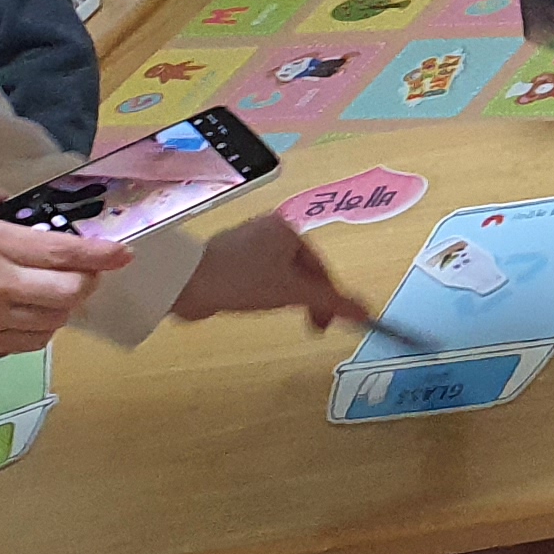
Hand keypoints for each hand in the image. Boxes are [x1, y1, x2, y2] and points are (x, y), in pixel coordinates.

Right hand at [0, 177, 133, 356]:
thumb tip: (18, 202)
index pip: (61, 253)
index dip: (100, 255)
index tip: (125, 253)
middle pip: (68, 292)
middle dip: (87, 281)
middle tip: (85, 271)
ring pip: (55, 321)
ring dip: (66, 306)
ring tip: (59, 291)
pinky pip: (31, 342)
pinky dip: (44, 329)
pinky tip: (37, 314)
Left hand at [168, 212, 361, 331]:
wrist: (185, 282)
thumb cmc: (243, 280)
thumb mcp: (293, 292)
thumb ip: (332, 302)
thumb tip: (367, 313)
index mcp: (288, 228)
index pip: (321, 267)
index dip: (327, 298)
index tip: (323, 326)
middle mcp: (269, 227)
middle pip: (302, 270)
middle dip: (305, 298)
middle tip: (306, 324)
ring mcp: (246, 240)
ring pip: (280, 273)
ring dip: (284, 295)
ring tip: (272, 310)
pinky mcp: (227, 256)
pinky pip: (258, 275)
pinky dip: (262, 291)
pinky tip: (251, 302)